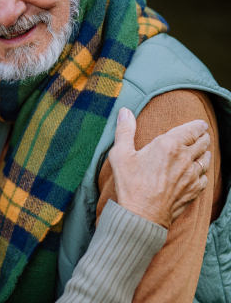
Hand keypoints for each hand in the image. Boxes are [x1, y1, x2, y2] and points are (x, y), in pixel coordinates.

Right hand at [109, 107, 210, 228]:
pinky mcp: (194, 190)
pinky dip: (202, 172)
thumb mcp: (121, 154)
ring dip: (204, 153)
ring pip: (207, 159)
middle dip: (203, 137)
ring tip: (201, 151)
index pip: (192, 129)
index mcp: (168, 145)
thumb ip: (125, 130)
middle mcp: (185, 158)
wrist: (142, 215)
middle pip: (203, 142)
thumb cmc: (130, 184)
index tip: (199, 124)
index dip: (197, 125)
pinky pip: (205, 177)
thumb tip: (125, 111)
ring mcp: (192, 175)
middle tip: (200, 135)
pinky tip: (196, 172)